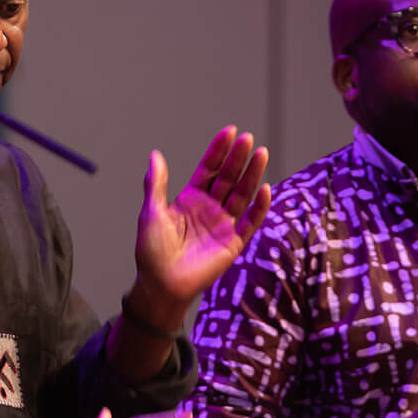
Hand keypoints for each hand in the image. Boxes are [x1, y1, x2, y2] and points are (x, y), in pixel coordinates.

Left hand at [130, 126, 271, 324]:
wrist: (161, 285)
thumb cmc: (152, 251)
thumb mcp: (151, 213)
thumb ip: (156, 184)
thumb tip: (155, 154)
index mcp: (191, 198)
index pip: (209, 169)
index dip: (218, 151)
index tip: (228, 132)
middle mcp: (210, 208)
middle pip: (228, 178)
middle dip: (237, 158)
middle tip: (247, 138)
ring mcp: (224, 224)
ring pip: (242, 195)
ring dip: (252, 175)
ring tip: (261, 153)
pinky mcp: (234, 243)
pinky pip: (250, 222)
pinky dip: (259, 207)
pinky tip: (265, 188)